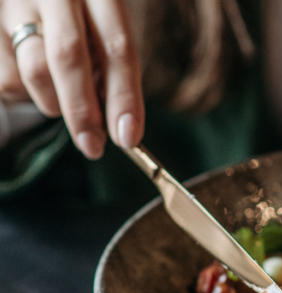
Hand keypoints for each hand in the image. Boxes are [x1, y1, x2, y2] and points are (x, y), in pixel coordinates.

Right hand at [0, 0, 143, 158]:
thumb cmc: (83, 16)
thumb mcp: (106, 30)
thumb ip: (112, 69)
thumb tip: (118, 126)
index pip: (117, 49)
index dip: (124, 99)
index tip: (128, 138)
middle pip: (69, 58)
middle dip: (83, 111)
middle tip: (93, 146)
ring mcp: (16, 3)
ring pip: (35, 69)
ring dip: (55, 103)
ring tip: (63, 105)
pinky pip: (8, 75)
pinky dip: (27, 94)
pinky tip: (38, 85)